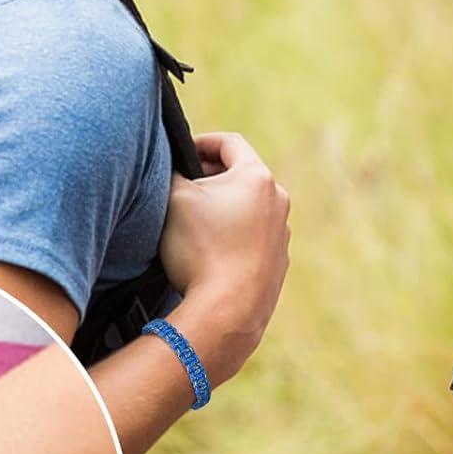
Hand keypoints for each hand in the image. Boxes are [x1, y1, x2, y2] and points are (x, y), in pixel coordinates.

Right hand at [160, 132, 289, 385]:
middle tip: (182, 187)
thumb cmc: (200, 249)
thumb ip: (171, 171)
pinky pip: (252, 238)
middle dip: (210, 177)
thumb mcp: (174, 198)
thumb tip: (174, 167)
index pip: (229, 142)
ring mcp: (281, 234)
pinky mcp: (278, 264)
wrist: (227, 311)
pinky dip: (232, 236)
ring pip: (248, 208)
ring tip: (193, 223)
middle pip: (241, 175)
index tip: (179, 153)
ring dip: (223, 208)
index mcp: (257, 177)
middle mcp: (278, 201)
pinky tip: (209, 252)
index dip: (200, 142)